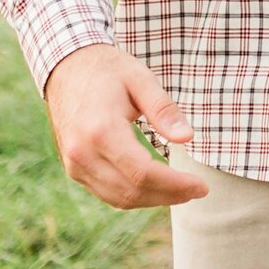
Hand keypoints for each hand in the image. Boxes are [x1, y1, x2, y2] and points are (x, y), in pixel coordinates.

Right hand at [43, 43, 210, 208]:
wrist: (67, 68)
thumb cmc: (108, 70)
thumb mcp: (140, 79)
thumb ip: (164, 109)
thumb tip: (187, 138)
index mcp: (101, 130)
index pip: (142, 173)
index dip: (175, 184)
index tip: (201, 186)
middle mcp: (83, 153)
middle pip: (132, 191)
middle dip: (169, 195)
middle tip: (198, 190)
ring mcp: (74, 164)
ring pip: (118, 198)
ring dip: (153, 200)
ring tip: (182, 192)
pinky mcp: (73, 168)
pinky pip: (105, 193)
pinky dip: (133, 196)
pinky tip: (156, 188)